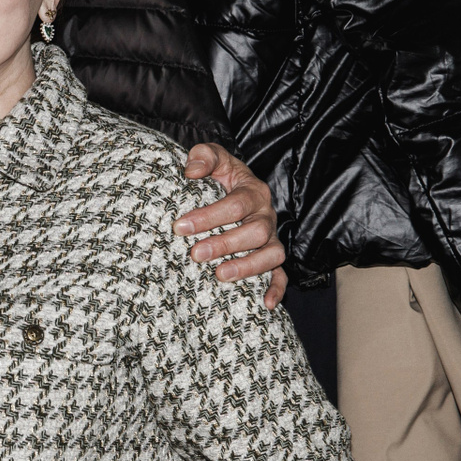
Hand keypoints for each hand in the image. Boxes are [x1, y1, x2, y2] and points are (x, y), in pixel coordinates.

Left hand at [176, 144, 287, 308]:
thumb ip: (203, 156)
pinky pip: (281, 275)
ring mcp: (271, 239)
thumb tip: (191, 172)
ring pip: (272, 254)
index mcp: (253, 191)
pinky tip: (264, 304)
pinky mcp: (271, 258)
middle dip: (225, 244)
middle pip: (255, 232)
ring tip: (220, 276)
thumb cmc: (219, 176)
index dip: (208, 216)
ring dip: (248, 267)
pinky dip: (276, 289)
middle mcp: (266, 216)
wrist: (233, 189)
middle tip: (195, 254)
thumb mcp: (212, 158)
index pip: (235, 204)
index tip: (179, 227)